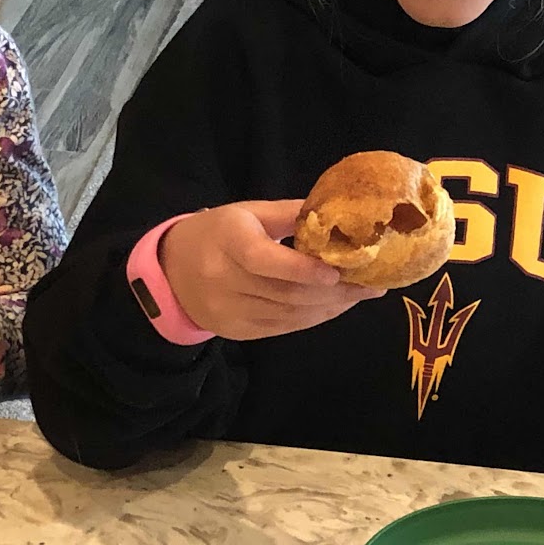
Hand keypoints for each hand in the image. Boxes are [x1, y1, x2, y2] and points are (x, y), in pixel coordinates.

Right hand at [158, 200, 384, 340]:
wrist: (171, 271)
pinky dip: (314, 318)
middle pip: (285, 293)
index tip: (337, 272)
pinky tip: (335, 307)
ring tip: (361, 295)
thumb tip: (341, 215)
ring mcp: (228, 311)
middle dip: (335, 292)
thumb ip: (291, 214)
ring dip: (331, 307)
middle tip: (372, 285)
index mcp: (226, 242)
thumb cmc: (217, 233)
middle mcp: (223, 280)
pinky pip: (283, 328)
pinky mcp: (236, 331)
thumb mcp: (248, 212)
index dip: (301, 269)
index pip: (264, 260)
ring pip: (289, 315)